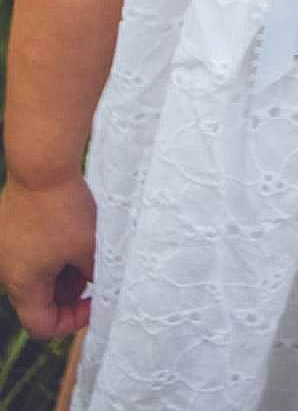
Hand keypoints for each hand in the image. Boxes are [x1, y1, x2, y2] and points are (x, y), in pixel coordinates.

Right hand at [0, 175, 94, 338]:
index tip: (95, 299)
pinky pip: (29, 249)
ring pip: (35, 272)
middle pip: (38, 299)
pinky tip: (70, 227)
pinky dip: (50, 248)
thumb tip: (97, 282)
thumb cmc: (64, 209)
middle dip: (69, 290)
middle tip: (93, 269)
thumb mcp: (88, 247)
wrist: (40, 163)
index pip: (41, 325)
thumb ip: (94, 273)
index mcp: (22, 285)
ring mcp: (4, 246)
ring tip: (85, 245)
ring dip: (60, 268)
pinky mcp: (7, 225)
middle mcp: (7, 270)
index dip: (72, 321)